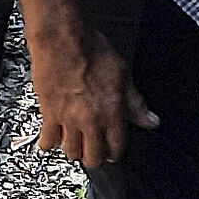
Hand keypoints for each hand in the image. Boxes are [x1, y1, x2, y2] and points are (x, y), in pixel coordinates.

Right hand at [29, 26, 157, 170]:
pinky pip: (48, 140)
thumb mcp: (123, 76)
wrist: (63, 40)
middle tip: (93, 151)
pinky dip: (49, 143)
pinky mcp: (49, 114)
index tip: (112, 151)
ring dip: (74, 150)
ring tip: (74, 144)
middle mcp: (90, 122)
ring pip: (71, 152)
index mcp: (112, 114)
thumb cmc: (91, 51)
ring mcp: (68, 120)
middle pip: (93, 158)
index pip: (116, 149)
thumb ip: (136, 104)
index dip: (115, 153)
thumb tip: (151, 121)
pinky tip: (51, 139)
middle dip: (95, 157)